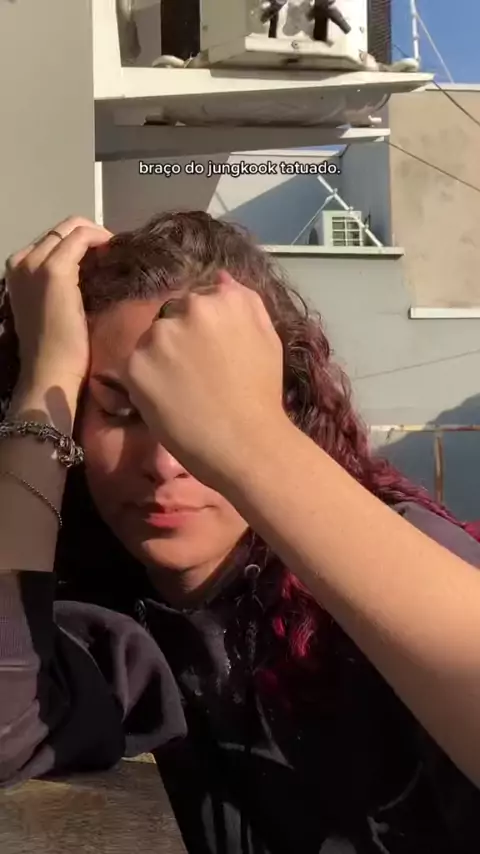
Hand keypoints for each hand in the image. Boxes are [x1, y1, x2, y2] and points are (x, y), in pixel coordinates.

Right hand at [6, 216, 111, 393]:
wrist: (49, 370)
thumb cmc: (56, 348)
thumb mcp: (54, 305)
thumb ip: (64, 284)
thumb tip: (92, 267)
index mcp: (18, 269)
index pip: (53, 240)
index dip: (82, 243)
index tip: (104, 256)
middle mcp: (21, 260)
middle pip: (61, 229)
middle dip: (90, 235)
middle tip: (113, 252)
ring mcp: (35, 264)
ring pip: (72, 228)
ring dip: (97, 236)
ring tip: (115, 254)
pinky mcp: (54, 271)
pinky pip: (82, 238)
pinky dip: (101, 240)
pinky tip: (114, 253)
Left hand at [124, 273, 285, 489]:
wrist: (246, 442)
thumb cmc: (263, 394)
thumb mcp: (267, 337)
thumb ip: (245, 301)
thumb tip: (220, 277)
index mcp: (223, 299)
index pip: (197, 302)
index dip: (201, 331)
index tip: (210, 357)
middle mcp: (189, 308)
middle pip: (170, 317)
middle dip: (177, 341)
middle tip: (194, 376)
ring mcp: (160, 336)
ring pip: (149, 341)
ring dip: (158, 360)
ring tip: (180, 392)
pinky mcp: (136, 364)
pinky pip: (133, 367)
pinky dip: (144, 383)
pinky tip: (166, 403)